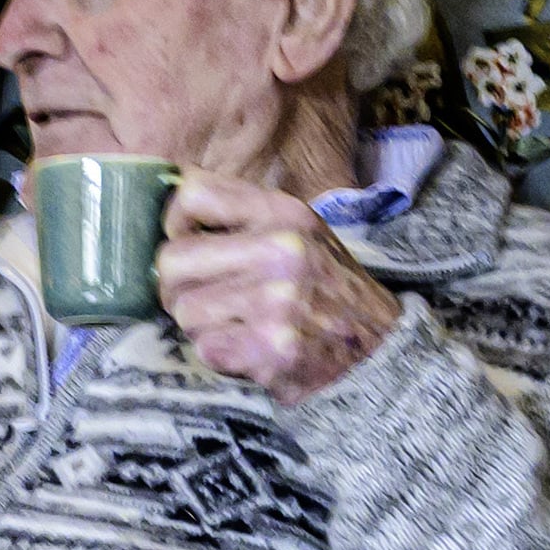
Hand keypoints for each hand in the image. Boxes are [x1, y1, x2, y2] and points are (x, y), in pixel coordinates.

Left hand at [154, 171, 402, 402]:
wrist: (381, 351)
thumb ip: (242, 215)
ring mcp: (277, 300)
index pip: (190, 194)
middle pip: (171, 259)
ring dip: (201, 325)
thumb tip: (168, 210)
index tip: (188, 244)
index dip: (175, 224)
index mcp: (284, 213)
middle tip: (204, 299)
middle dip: (177, 286)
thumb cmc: (327, 290)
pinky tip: (249, 349)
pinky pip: (204, 347)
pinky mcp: (271, 348)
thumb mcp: (299, 232)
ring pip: (184, 310)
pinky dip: (220, 354)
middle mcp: (282, 250)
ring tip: (238, 325)